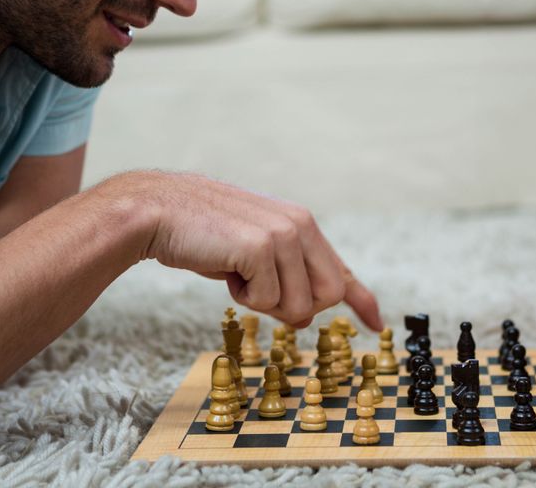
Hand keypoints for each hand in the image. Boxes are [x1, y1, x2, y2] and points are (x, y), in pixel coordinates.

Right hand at [102, 171, 382, 330]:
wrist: (158, 212)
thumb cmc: (201, 235)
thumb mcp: (252, 253)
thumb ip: (285, 278)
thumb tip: (304, 317)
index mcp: (301, 224)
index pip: (340, 268)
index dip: (361, 299)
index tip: (376, 322)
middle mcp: (300, 225)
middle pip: (327, 297)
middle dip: (295, 307)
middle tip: (256, 288)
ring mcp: (284, 235)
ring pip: (298, 305)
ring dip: (263, 302)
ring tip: (235, 271)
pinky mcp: (262, 247)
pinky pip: (266, 301)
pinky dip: (243, 297)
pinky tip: (225, 268)